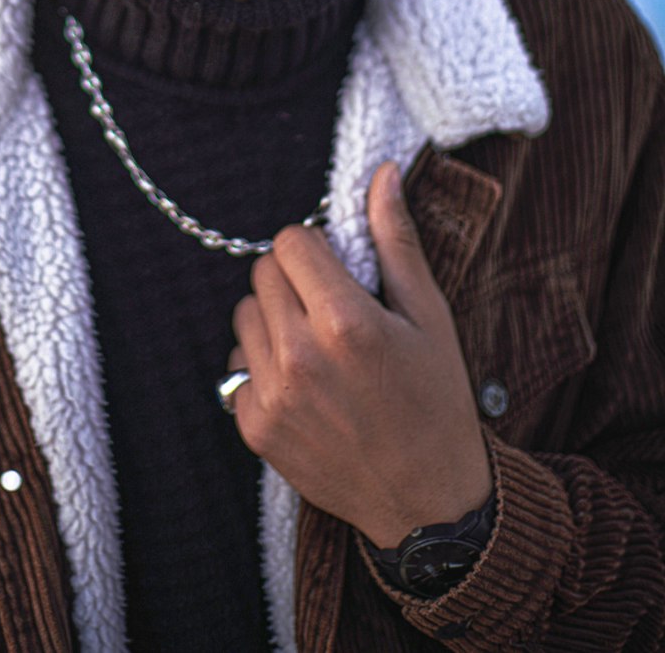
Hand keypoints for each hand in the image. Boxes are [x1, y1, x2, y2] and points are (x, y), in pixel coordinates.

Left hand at [227, 160, 491, 547]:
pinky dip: (264, 365)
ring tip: (317, 346)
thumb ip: (396, 240)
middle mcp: (300, 357)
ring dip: (273, 319)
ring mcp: (273, 395)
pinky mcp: (255, 427)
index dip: (316, 249)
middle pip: (263, 272)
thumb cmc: (436, 401)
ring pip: (245, 315)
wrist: (427, 502)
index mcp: (346, 322)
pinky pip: (238, 365)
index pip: (292, 242)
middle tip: (330, 307)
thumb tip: (382, 172)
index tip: (337, 270)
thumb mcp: (429, 316)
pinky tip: (305, 383)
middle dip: (293, 278)